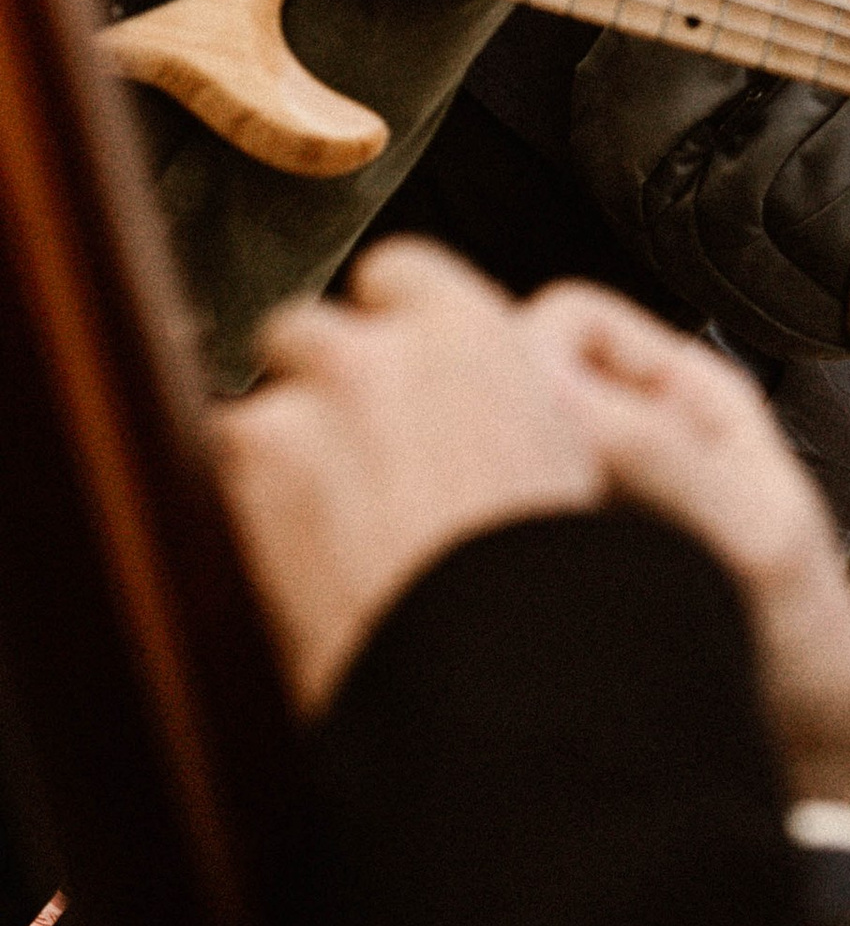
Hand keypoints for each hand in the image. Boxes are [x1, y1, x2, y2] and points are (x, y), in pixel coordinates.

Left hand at [206, 240, 601, 715]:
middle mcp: (380, 352)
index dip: (384, 323)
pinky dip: (237, 506)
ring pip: (254, 407)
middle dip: (311, 386)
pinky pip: (214, 466)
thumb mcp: (558, 452)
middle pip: (306, 330)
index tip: (385, 365)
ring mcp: (304, 404)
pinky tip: (280, 558)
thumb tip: (469, 417)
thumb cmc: (533, 576)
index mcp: (469, 334)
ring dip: (271, 453)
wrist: (486, 652)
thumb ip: (493, 402)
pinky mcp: (247, 467)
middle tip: (342, 461)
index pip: (396, 273)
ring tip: (312, 531)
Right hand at [521, 283, 849, 828]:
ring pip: (502, 459)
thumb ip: (658, 453)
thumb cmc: (817, 658)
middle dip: (487, 423)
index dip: (519, 349)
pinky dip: (484, 554)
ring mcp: (599, 510)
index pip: (570, 319)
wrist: (822, 776)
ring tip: (492, 548)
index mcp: (690, 401)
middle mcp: (637, 443)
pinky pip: (502, 537)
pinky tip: (493, 595)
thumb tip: (548, 383)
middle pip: (521, 384)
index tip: (491, 409)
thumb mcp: (748, 538)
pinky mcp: (569, 579)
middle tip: (477, 488)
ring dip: (485, 493)